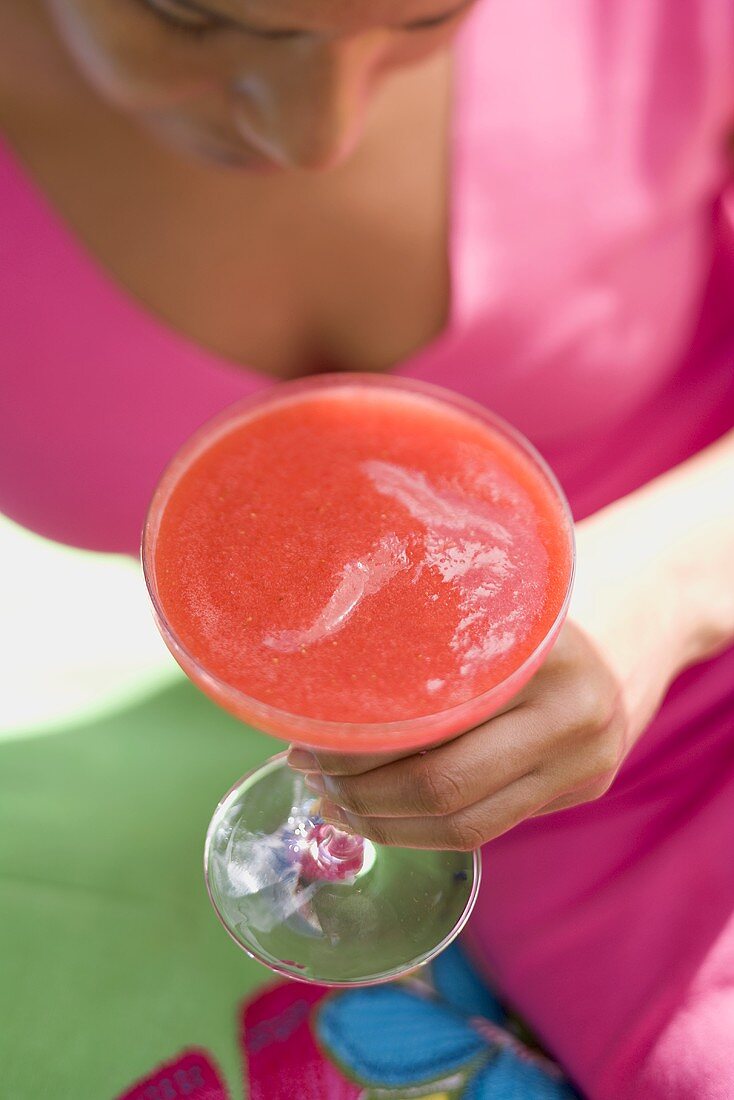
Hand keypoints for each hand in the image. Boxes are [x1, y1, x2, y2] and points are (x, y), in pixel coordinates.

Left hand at [287, 503, 694, 849]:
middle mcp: (573, 717)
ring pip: (469, 826)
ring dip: (389, 826)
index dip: (359, 752)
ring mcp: (586, 762)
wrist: (640, 612)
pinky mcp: (584, 788)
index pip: (434, 732)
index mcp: (542, 659)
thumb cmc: (539, 596)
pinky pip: (493, 827)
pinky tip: (386, 815)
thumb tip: (321, 688)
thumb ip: (428, 639)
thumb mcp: (491, 599)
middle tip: (312, 784)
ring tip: (337, 807)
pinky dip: (428, 830)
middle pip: (449, 788)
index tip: (304, 744)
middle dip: (364, 796)